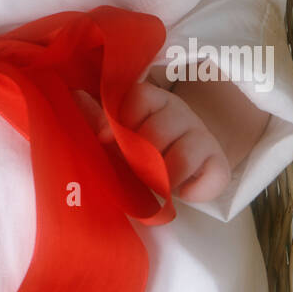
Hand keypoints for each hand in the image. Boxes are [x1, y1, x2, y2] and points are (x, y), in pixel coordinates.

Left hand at [74, 75, 231, 202]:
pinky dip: (196, 191)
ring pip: (184, 155)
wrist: (173, 166)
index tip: (107, 139)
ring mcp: (201, 137)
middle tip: (132, 169)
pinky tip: (182, 194)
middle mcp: (179, 113)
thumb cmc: (137, 144)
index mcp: (152, 100)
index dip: (121, 122)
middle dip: (140, 157)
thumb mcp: (115, 130)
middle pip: (159, 130)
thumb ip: (94, 115)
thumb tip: (74, 96)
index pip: (139, 98)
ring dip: (163, 177)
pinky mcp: (218, 164)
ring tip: (153, 186)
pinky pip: (214, 175)